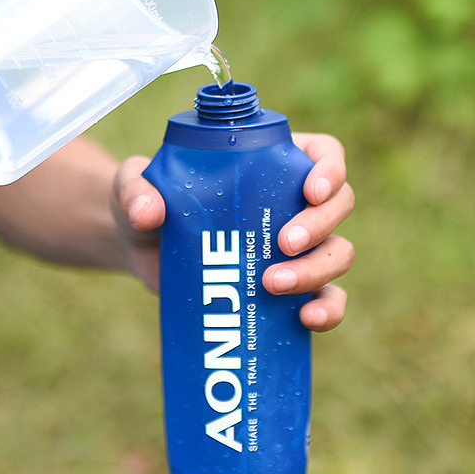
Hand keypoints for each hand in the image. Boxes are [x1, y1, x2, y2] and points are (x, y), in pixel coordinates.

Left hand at [114, 133, 354, 331]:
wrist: (140, 249)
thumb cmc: (147, 201)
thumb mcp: (134, 184)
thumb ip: (135, 189)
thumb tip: (147, 213)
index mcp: (271, 162)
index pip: (324, 154)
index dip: (330, 170)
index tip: (310, 191)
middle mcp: (293, 201)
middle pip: (340, 204)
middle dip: (321, 225)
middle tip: (283, 243)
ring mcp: (295, 248)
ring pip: (338, 252)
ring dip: (317, 269)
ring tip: (272, 284)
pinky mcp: (288, 288)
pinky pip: (327, 299)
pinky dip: (328, 310)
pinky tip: (306, 319)